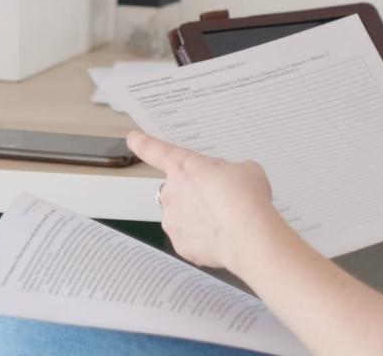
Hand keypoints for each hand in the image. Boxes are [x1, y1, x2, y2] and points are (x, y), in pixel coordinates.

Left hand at [127, 130, 279, 270]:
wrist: (248, 235)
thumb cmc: (245, 198)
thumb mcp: (244, 169)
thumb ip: (229, 172)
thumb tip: (229, 182)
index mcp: (184, 165)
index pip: (155, 150)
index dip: (143, 143)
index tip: (133, 139)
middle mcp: (171, 191)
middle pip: (178, 188)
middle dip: (194, 192)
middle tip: (219, 198)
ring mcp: (173, 219)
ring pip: (183, 214)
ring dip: (198, 216)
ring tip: (224, 219)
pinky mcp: (179, 244)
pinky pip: (189, 237)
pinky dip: (202, 238)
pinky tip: (222, 234)